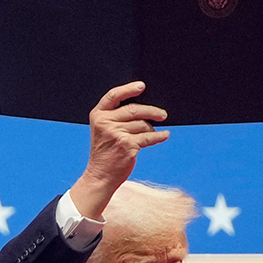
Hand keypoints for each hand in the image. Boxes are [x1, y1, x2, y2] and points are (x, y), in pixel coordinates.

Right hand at [67, 81, 168, 219]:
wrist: (100, 176)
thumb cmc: (105, 152)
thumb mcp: (103, 131)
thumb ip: (115, 117)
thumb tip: (144, 108)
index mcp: (98, 115)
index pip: (113, 96)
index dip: (128, 89)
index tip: (142, 86)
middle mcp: (105, 123)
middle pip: (134, 109)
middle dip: (152, 111)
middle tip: (163, 114)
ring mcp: (116, 134)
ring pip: (143, 124)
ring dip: (152, 128)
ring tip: (154, 132)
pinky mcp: (127, 145)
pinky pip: (149, 136)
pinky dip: (159, 136)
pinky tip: (164, 135)